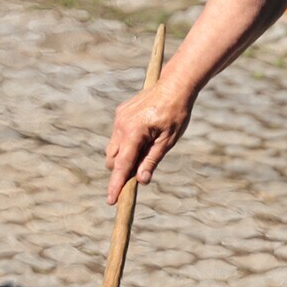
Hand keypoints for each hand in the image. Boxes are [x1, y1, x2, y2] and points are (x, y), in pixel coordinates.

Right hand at [104, 84, 192, 203]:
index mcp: (133, 133)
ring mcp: (119, 118)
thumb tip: (141, 181)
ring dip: (123, 157)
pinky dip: (126, 143)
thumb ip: (152, 161)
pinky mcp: (121, 113)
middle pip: (113, 159)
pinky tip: (144, 137)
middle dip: (121, 170)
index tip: (111, 200)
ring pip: (113, 147)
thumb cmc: (176, 114)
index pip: (122, 165)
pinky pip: (118, 135)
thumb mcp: (168, 141)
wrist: (174, 85)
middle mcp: (121, 125)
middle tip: (138, 175)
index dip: (116, 184)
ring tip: (146, 151)